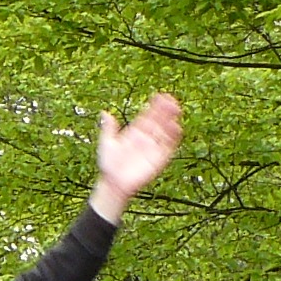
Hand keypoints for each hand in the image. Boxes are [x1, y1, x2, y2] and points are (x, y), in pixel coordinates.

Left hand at [91, 92, 182, 221]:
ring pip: (166, 130)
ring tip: (176, 109)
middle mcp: (146, 137)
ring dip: (171, 120)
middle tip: (171, 99)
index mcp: (135, 132)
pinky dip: (173, 136)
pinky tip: (176, 127)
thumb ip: (108, 129)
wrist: (113, 184)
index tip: (160, 96)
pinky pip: (169, 145)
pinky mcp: (159, 157)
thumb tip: (105, 113)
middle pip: (159, 121)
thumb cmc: (108, 165)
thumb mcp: (106, 144)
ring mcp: (153, 146)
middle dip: (166, 110)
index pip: (147, 116)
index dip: (154, 106)